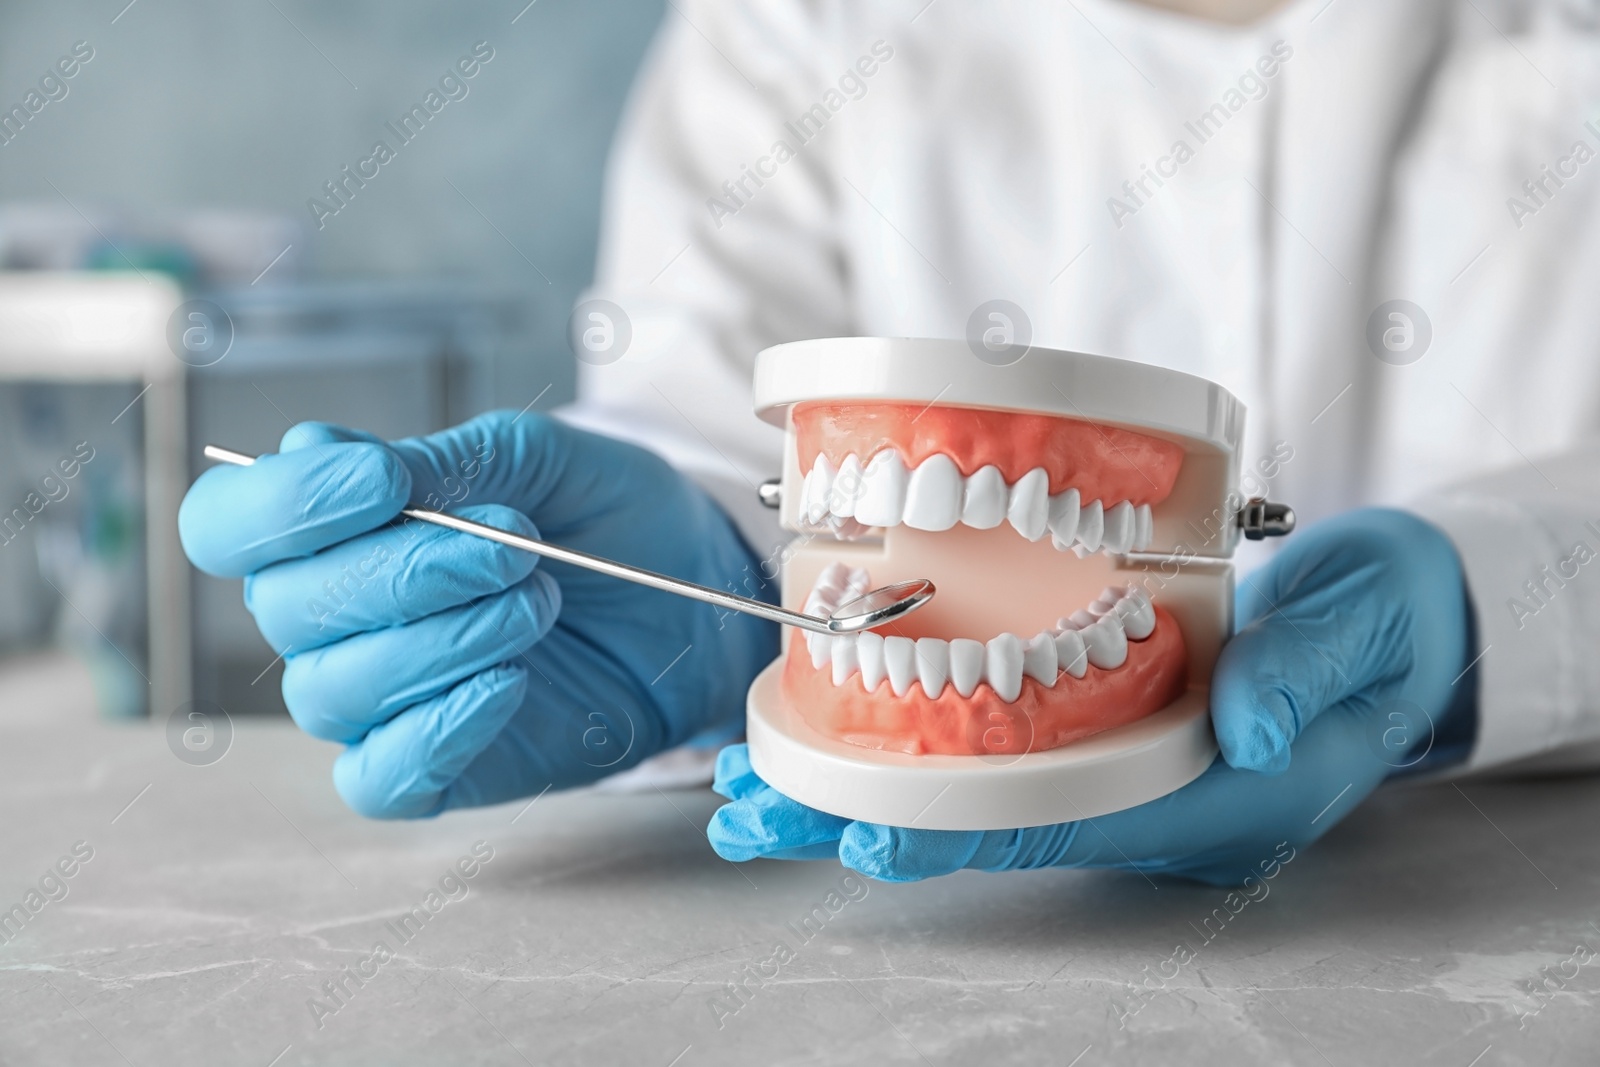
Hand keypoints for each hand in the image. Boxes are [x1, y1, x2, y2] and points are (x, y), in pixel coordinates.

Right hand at [180, 412, 776, 816]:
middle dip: (405, 570)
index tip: (385, 481)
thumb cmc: (611, 520)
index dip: (286, 504)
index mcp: (339, 528)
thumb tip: (314, 446)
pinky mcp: (432, 771)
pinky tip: (507, 684)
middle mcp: (337, 617)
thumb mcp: (541, 460)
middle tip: (513, 546)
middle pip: (287, 608)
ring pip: (331, 690)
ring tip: (539, 601)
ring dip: (442, 639)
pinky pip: (377, 776)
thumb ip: (440, 459)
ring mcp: (380, 701)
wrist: (698, 599)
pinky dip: (433, 730)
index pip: (230, 525)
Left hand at [707, 508, 1477, 883]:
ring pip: (975, 797)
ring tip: (761, 783)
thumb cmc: (1388, 623)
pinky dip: (914, 751)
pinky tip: (840, 735)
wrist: (1402, 623)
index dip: (958, 830)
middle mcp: (1151, 800)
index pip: (1064, 825)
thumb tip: (1251, 718)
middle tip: (756, 807)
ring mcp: (1122, 772)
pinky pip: (995, 757)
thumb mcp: (1369, 628)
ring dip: (866, 791)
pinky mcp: (1104, 730)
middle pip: (989, 825)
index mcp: (1214, 796)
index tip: (860, 826)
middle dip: (868, 819)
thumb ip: (1310, 667)